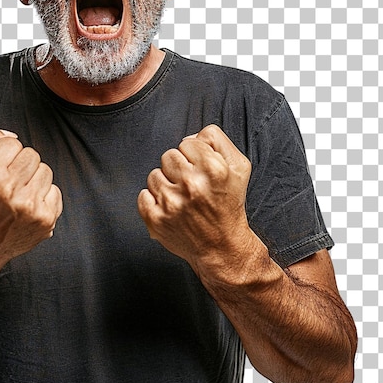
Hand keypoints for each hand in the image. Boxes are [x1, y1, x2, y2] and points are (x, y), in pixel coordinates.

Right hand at [0, 123, 62, 282]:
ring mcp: (29, 207)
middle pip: (31, 154)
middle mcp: (8, 190)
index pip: (12, 142)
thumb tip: (12, 135)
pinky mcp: (45, 220)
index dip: (1, 152)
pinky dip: (42, 196)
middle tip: (4, 181)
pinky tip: (24, 206)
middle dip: (18, 163)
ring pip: (45, 170)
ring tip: (14, 194)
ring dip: (31, 179)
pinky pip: (55, 190)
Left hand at [137, 124, 252, 276]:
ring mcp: (171, 203)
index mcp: (213, 169)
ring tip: (182, 198)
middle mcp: (191, 185)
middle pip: (169, 155)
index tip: (202, 171)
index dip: (195, 156)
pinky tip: (170, 208)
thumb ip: (216, 140)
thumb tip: (189, 137)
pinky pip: (143, 195)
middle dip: (179, 168)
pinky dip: (153, 201)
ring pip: (154, 174)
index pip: (188, 142)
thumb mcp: (238, 166)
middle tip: (192, 186)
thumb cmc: (229, 204)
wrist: (222, 246)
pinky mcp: (156, 219)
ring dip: (166, 184)